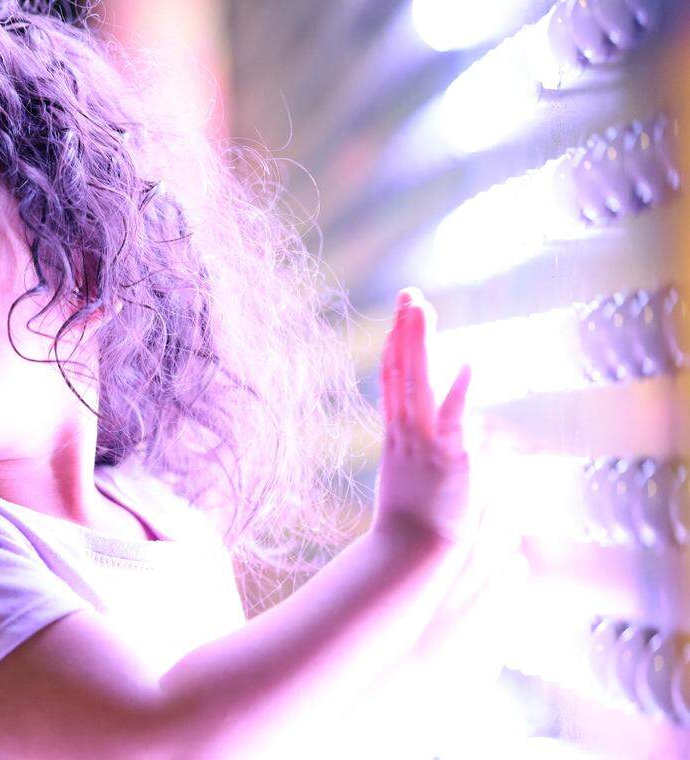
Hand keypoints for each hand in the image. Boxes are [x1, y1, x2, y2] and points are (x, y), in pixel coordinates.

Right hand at [373, 288, 475, 545]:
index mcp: (397, 434)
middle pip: (403, 370)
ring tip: (422, 309)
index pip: (394, 380)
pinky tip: (470, 362)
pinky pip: (455, 418)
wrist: (411, 552)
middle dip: (406, 331)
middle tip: (409, 295)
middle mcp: (407, 431)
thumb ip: (425, 452)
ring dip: (422, 344)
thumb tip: (445, 436)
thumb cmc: (413, 525)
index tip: (401, 318)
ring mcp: (425, 441)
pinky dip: (461, 390)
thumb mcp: (415, 481)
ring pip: (420, 383)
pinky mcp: (450, 456)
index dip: (397, 345)